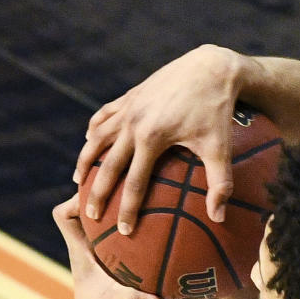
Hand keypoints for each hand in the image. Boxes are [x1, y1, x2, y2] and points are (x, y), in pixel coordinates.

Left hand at [53, 194, 162, 298]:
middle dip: (103, 192)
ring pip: (103, 218)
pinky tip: (162, 221)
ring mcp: (100, 254)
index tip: (102, 195)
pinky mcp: (115, 261)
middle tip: (130, 184)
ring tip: (146, 193)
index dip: (76, 199)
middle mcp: (87, 248)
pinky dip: (136, 225)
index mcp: (80, 252)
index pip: (63, 214)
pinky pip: (121, 234)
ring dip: (120, 206)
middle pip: (85, 207)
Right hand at [73, 44, 244, 233]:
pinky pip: (104, 115)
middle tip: (91, 215)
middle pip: (107, 164)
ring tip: (78, 182)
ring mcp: (128, 107)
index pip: (134, 183)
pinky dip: (94, 130)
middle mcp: (133, 122)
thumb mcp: (221, 148)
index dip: (127, 209)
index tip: (123, 230)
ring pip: (97, 138)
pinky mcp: (130, 96)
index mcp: (152, 138)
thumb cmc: (219, 112)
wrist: (211, 68)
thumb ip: (220, 184)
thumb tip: (219, 218)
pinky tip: (89, 142)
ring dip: (86, 160)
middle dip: (97, 192)